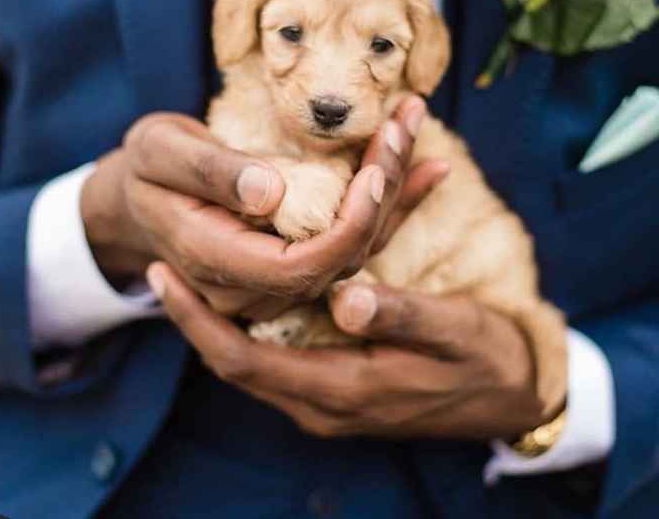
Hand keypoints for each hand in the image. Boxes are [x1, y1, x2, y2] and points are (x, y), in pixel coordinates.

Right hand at [80, 98, 437, 317]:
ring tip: (414, 123)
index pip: (297, 267)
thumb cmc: (145, 167)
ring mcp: (273, 277)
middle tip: (406, 122)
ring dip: (391, 189)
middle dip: (382, 194)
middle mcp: (250, 283)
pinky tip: (422, 163)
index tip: (373, 173)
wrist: (139, 196)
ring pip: (351, 250)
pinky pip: (348, 238)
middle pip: (337, 258)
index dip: (344, 228)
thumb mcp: (159, 152)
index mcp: (214, 258)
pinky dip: (387, 201)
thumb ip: (208, 172)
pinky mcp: (292, 257)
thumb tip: (271, 193)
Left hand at [146, 269, 563, 441]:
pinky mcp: (336, 388)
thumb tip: (344, 299)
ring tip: (188, 277)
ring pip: (251, 363)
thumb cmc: (485, 357)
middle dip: (192, 320)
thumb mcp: (454, 329)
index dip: (196, 321)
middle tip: (160, 269)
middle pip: (233, 365)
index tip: (161, 277)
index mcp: (342, 389)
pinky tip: (242, 296)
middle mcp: (322, 403)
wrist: (512, 395)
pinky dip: (249, 330)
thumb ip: (401, 315)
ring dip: (216, 325)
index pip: (243, 360)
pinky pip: (275, 361)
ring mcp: (327, 401)